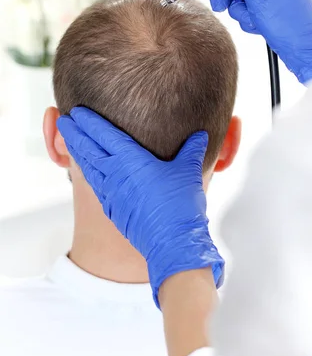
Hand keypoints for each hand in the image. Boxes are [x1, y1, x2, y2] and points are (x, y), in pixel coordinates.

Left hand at [57, 107, 223, 306]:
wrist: (172, 243)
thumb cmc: (180, 205)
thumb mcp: (189, 171)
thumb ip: (192, 149)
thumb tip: (201, 135)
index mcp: (130, 160)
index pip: (104, 134)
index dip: (89, 122)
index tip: (78, 112)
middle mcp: (115, 175)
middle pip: (88, 149)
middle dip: (75, 132)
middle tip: (65, 120)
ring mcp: (111, 194)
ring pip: (88, 168)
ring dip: (77, 151)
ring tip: (69, 140)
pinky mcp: (113, 209)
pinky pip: (95, 185)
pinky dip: (87, 173)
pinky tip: (88, 171)